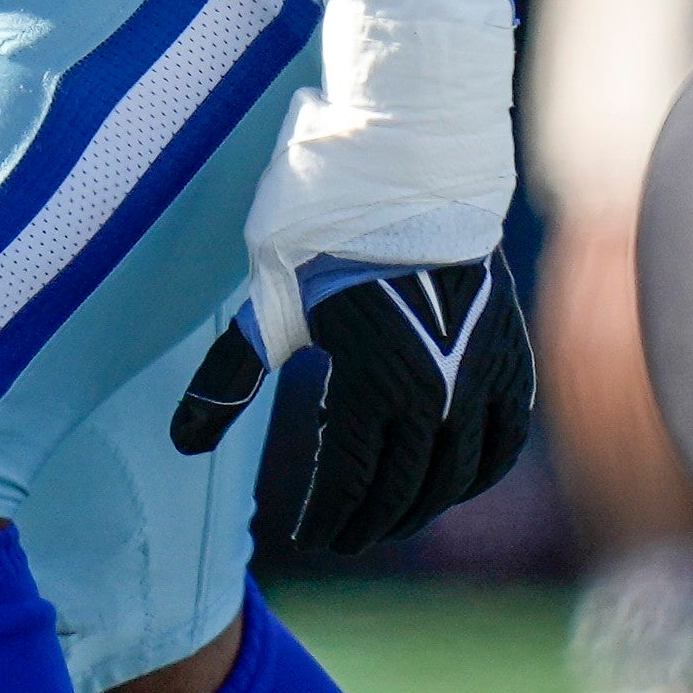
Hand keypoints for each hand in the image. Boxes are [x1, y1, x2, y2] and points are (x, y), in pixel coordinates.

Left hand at [169, 0, 524, 556]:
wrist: (410, 156)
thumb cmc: (325, 221)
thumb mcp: (268, 302)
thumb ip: (231, 378)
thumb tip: (183, 443)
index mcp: (374, 381)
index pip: (354, 480)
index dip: (330, 516)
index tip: (308, 534)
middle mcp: (436, 390)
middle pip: (408, 489)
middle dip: (371, 521)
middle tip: (344, 536)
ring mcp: (481, 373)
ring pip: (460, 473)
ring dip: (425, 506)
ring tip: (391, 518)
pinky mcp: (509, 352)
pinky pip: (506, 437)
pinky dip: (480, 470)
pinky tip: (455, 482)